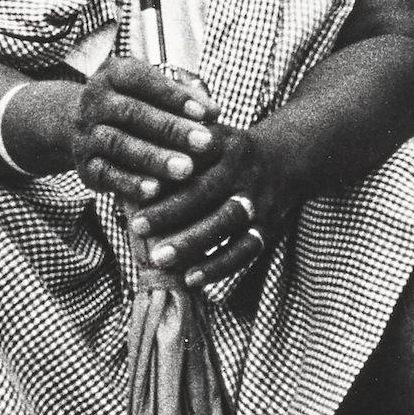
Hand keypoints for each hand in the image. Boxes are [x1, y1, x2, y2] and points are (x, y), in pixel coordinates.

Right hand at [71, 56, 219, 207]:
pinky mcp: (84, 165)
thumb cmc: (131, 104)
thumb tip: (214, 111)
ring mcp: (87, 134)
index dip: (173, 96)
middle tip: (205, 142)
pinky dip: (129, 182)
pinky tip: (155, 190)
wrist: (79, 123)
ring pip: (118, 144)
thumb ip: (182, 97)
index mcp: (113, 74)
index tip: (204, 113)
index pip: (142, 80)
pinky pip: (105, 174)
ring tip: (185, 169)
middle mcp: (95, 101)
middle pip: (132, 113)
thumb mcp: (151, 91)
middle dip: (171, 128)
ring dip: (153, 158)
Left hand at [130, 123, 303, 292]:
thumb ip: (176, 143)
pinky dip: (218, 266)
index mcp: (225, 144)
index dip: (165, 172)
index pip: (192, 156)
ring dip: (192, 242)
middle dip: (170, 211)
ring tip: (159, 258)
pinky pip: (244, 250)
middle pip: (205, 191)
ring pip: (226, 223)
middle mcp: (243, 172)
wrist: (287, 159)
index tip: (135, 186)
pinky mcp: (268, 228)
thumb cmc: (228, 152)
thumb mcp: (209, 136)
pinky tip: (191, 278)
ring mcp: (258, 201)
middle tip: (135, 227)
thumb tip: (126, 162)